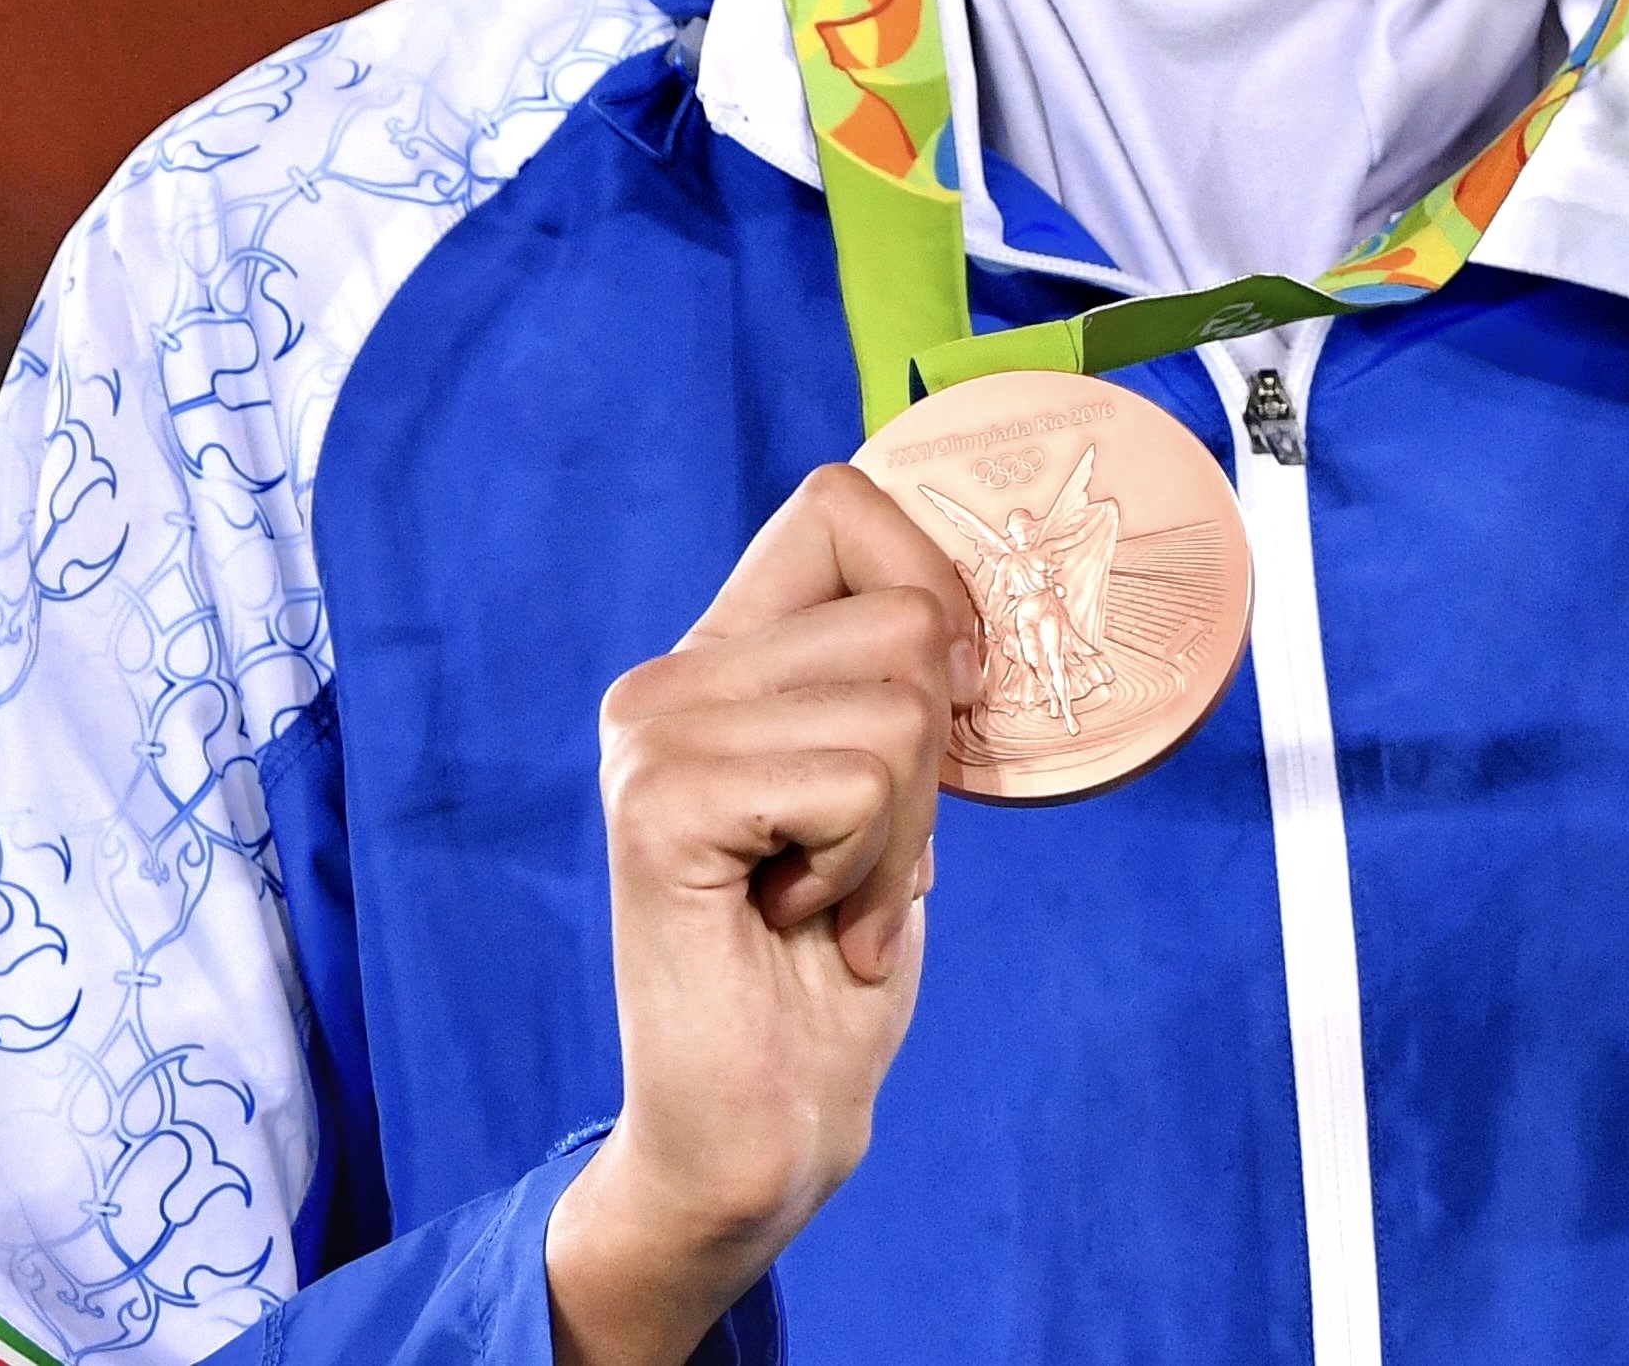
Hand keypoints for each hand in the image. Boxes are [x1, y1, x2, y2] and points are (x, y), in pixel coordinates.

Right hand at [548, 464, 984, 1365]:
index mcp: (718, 660)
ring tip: (831, 902)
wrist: (761, 1125)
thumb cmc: (832, 963)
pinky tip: (800, 925)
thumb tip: (976, 601)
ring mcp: (651, 740)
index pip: (840, 503)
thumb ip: (893, 681)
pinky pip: (855, 780)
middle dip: (934, 757)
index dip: (936, 582)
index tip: (951, 702)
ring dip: (903, 832)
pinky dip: (869, 871)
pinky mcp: (660, 808)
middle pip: (906, 617)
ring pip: (897, 706)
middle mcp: (665, 681)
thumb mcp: (886, 792)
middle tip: (865, 861)